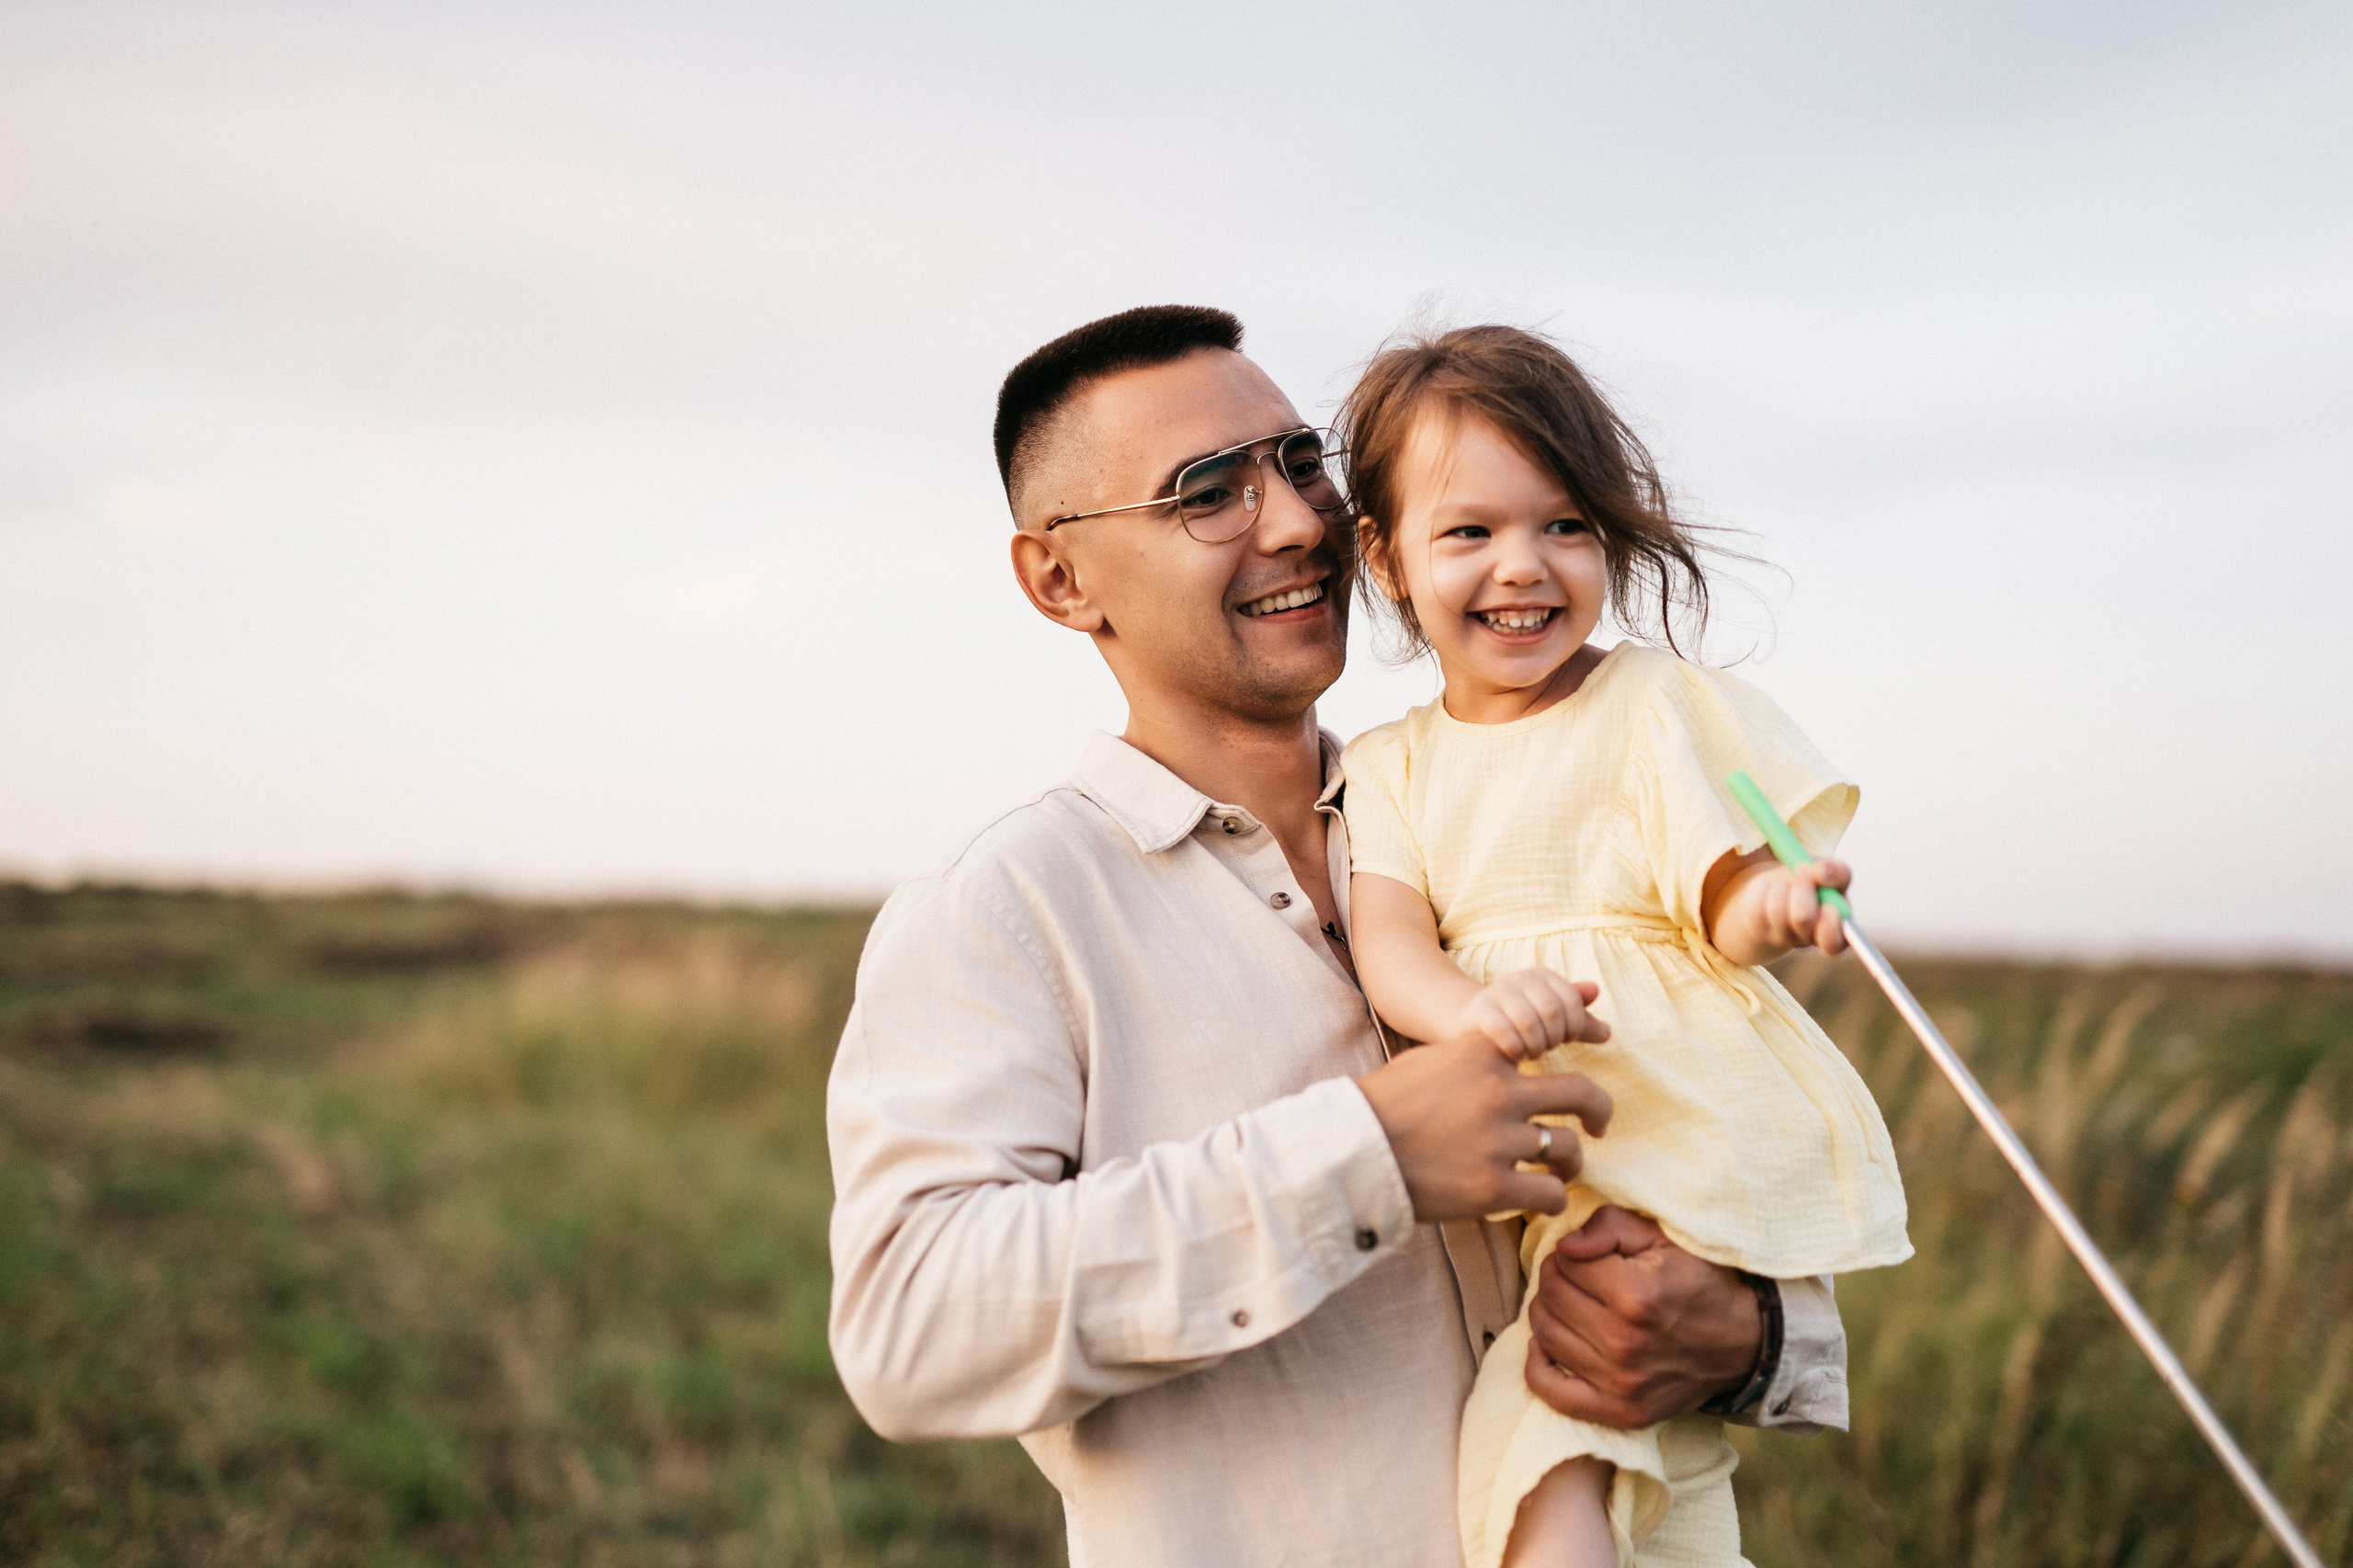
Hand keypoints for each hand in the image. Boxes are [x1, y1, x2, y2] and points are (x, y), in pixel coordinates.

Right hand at [1356, 1035, 1612, 1220]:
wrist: (1350, 1153)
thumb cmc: (1379, 1106)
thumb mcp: (1426, 1061)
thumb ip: (1469, 1057)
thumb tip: (1496, 1058)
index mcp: (1483, 1053)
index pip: (1544, 1040)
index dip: (1565, 1051)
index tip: (1564, 1072)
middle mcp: (1500, 1092)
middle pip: (1580, 1093)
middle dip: (1598, 1109)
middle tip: (1599, 1123)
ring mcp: (1500, 1140)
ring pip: (1569, 1148)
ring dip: (1571, 1162)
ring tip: (1565, 1170)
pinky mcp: (1495, 1186)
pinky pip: (1549, 1193)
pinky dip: (1551, 1198)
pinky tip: (1542, 1200)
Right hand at [1463, 970, 1608, 1061]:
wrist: (1470, 1027)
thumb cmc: (1521, 1026)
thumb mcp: (1552, 1023)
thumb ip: (1580, 1023)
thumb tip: (1608, 1033)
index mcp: (1543, 976)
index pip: (1572, 1000)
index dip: (1574, 1026)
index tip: (1566, 1040)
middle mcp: (1520, 977)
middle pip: (1552, 1011)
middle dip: (1553, 1038)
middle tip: (1545, 1049)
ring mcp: (1497, 991)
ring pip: (1529, 1022)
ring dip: (1534, 1046)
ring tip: (1531, 1054)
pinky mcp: (1478, 1010)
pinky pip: (1504, 1031)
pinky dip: (1515, 1049)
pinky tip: (1515, 1056)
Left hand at [1521, 1206, 1762, 1427]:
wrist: (1744, 1342)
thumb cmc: (1700, 1282)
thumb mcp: (1664, 1237)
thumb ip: (1610, 1226)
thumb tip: (1564, 1246)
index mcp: (1635, 1295)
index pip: (1563, 1262)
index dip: (1569, 1252)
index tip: (1587, 1255)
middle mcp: (1624, 1342)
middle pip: (1549, 1298)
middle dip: (1556, 1278)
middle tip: (1577, 1278)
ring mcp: (1621, 1383)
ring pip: (1545, 1336)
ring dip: (1548, 1314)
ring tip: (1572, 1305)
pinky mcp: (1622, 1412)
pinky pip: (1552, 1392)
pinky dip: (1539, 1366)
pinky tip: (1548, 1346)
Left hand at [1712, 858, 1851, 964]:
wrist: (1778, 888)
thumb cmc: (1812, 882)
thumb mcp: (1829, 873)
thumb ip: (1837, 872)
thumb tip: (1821, 872)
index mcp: (1835, 930)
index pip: (1835, 943)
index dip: (1831, 925)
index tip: (1827, 904)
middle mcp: (1809, 940)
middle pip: (1802, 918)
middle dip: (1802, 888)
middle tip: (1803, 868)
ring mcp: (1782, 938)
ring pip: (1777, 910)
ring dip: (1781, 886)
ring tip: (1784, 882)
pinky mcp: (1758, 930)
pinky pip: (1756, 907)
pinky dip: (1762, 889)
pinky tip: (1767, 889)